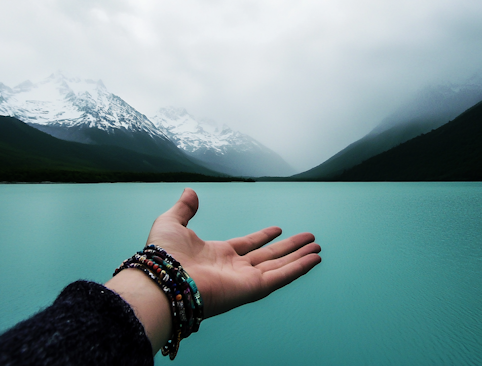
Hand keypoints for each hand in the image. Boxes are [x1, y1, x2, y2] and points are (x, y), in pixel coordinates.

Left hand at [106, 188, 320, 351]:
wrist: (163, 280)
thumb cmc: (164, 255)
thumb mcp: (172, 223)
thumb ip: (184, 209)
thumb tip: (190, 192)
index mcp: (218, 254)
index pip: (247, 245)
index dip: (263, 237)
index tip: (277, 229)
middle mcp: (234, 268)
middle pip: (269, 256)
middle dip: (289, 248)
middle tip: (309, 238)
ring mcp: (244, 280)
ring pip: (279, 266)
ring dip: (299, 257)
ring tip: (318, 248)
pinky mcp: (252, 289)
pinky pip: (281, 277)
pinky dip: (298, 269)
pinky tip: (313, 259)